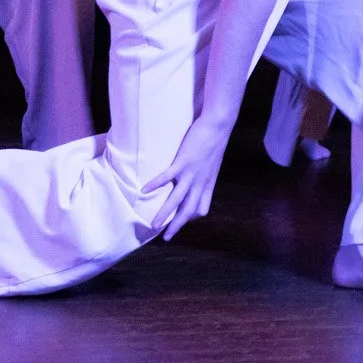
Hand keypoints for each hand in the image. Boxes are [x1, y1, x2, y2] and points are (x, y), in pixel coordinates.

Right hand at [147, 114, 235, 240]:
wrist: (219, 124)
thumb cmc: (214, 140)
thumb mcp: (212, 162)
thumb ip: (204, 172)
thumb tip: (197, 175)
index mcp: (208, 183)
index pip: (201, 208)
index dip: (191, 216)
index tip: (182, 219)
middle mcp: (200, 182)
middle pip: (188, 210)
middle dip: (177, 225)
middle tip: (166, 238)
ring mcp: (192, 173)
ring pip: (177, 199)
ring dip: (164, 214)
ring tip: (153, 225)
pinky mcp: (184, 161)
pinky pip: (166, 177)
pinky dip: (155, 185)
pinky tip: (143, 191)